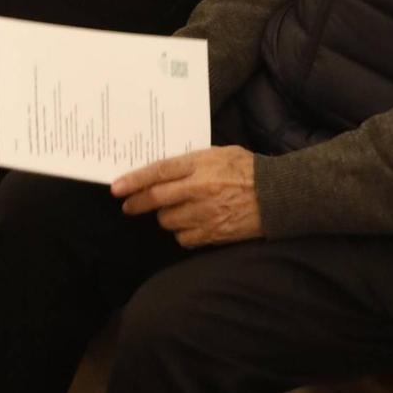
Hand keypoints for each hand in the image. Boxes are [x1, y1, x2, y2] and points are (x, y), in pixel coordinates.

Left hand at [113, 146, 261, 247]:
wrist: (277, 196)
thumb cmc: (246, 169)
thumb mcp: (218, 153)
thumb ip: (191, 161)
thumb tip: (162, 170)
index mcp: (200, 165)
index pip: (158, 172)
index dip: (134, 180)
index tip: (116, 187)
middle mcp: (200, 190)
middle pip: (157, 199)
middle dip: (137, 202)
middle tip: (128, 205)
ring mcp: (206, 214)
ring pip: (168, 220)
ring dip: (165, 216)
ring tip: (174, 209)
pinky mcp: (213, 235)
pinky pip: (184, 238)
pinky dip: (182, 232)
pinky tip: (190, 223)